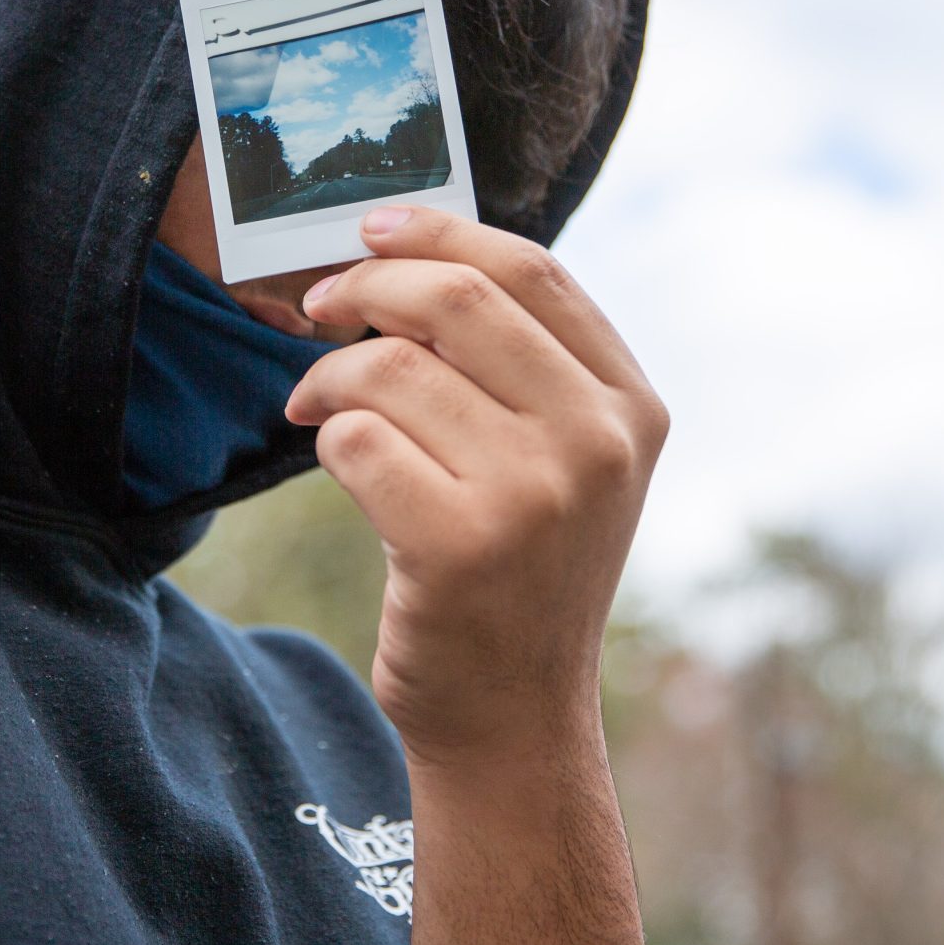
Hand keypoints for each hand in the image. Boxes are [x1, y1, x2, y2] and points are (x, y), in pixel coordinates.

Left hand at [284, 206, 669, 770]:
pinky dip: (325, 439)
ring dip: (328, 377)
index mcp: (631, 405)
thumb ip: (518, 362)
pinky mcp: (459, 545)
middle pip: (457, 301)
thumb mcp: (562, 459)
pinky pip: (355, 441)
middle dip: (366, 288)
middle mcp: (597, 442)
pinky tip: (333, 461)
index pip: (532, 271)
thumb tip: (404, 252)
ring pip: (391, 369)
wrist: (514, 715)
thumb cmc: (518, 567)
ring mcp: (534, 495)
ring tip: (313, 405)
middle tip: (317, 308)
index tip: (373, 228)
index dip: (441, 233)